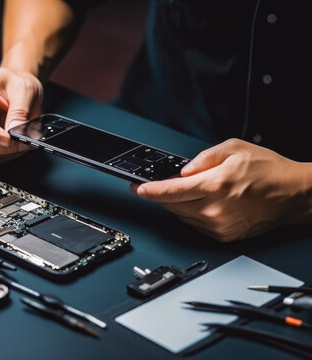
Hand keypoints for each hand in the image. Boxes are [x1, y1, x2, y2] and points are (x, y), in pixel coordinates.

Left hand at [131, 139, 311, 241]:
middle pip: (172, 206)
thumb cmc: (269, 171)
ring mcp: (219, 226)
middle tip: (155, 186)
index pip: (171, 191)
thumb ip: (203, 159)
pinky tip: (199, 202)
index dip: (150, 191)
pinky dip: (190, 213)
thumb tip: (183, 171)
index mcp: (216, 186)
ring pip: (182, 216)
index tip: (137, 189)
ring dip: (176, 204)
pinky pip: (196, 225)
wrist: (294, 194)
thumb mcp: (234, 149)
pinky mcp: (224, 236)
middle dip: (160, 195)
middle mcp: (215, 210)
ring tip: (187, 190)